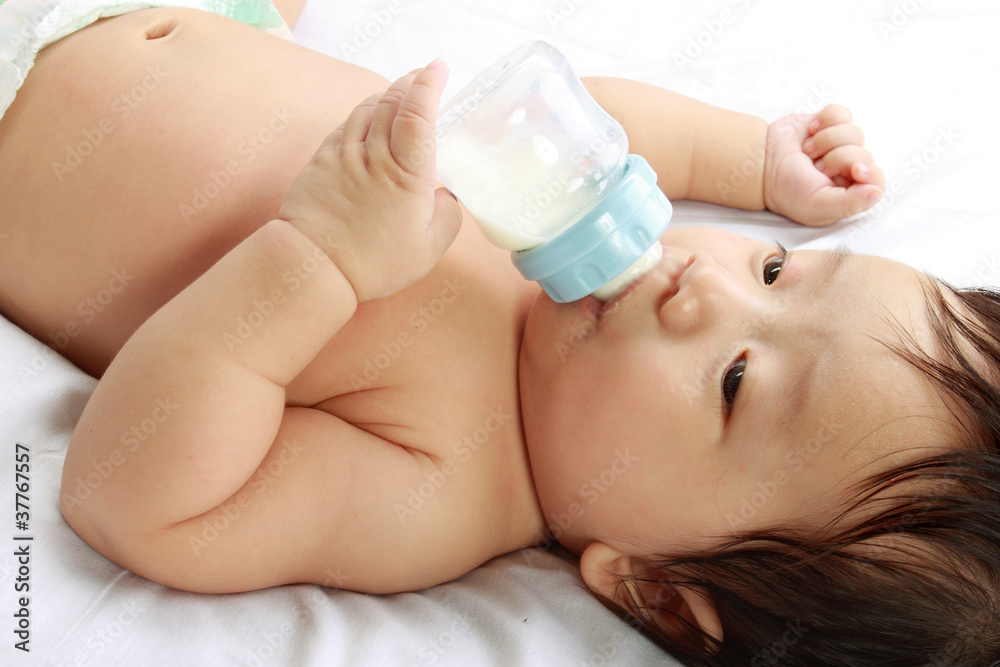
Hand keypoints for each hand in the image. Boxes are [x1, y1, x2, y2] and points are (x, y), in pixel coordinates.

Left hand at [277, 60, 461, 302]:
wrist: (316, 266)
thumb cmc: (376, 262)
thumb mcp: (430, 249)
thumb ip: (447, 215)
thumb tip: (446, 195)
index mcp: (408, 175)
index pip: (419, 115)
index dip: (429, 85)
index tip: (438, 68)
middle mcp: (376, 157)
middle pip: (392, 102)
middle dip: (410, 82)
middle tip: (423, 75)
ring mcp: (344, 155)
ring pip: (366, 109)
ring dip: (386, 95)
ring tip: (400, 94)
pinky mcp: (322, 161)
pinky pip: (345, 126)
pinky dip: (362, 114)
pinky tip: (369, 119)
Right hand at [762, 104, 884, 226]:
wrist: (761, 162)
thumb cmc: (786, 190)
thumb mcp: (817, 207)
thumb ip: (850, 204)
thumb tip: (877, 193)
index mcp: (848, 191)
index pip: (877, 180)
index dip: (870, 173)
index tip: (855, 171)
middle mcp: (847, 169)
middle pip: (865, 154)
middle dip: (837, 159)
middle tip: (815, 168)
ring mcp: (839, 145)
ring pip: (855, 133)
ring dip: (826, 141)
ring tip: (808, 152)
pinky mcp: (829, 123)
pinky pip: (842, 114)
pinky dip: (825, 120)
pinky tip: (810, 132)